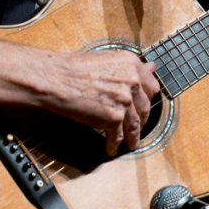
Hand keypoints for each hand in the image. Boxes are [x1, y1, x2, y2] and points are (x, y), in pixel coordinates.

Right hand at [43, 50, 160, 155]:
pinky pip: (117, 136)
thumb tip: (152, 67)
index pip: (152, 87)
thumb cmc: (75, 68)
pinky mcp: (113, 117)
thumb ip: (130, 68)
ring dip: (132, 137)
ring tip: (130, 143)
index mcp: (132, 65)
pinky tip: (111, 148)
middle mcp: (132, 82)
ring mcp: (124, 101)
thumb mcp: (108, 59)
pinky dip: (113, 145)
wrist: (57, 77)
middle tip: (136, 126)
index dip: (147, 99)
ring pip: (134, 125)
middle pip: (145, 108)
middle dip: (141, 120)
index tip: (143, 105)